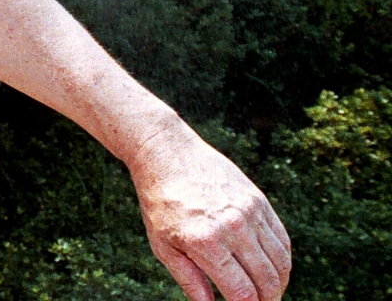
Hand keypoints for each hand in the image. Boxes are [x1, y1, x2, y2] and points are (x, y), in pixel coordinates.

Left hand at [129, 129, 291, 300]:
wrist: (167, 154)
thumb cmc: (159, 203)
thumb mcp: (163, 246)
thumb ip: (189, 281)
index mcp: (205, 242)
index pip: (242, 292)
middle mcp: (232, 227)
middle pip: (267, 280)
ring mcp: (249, 212)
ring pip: (280, 262)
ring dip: (279, 284)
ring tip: (267, 293)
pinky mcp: (259, 200)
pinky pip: (282, 239)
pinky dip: (282, 261)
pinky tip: (272, 270)